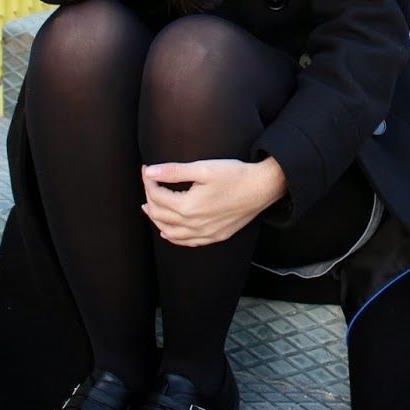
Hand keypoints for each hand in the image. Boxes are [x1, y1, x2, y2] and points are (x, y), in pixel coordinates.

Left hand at [140, 156, 287, 246]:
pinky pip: (187, 242)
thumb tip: (150, 171)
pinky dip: (173, 237)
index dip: (149, 181)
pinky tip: (168, 232)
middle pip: (160, 214)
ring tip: (149, 207)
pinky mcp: (214, 236)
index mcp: (188, 206)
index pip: (157, 195)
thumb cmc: (234, 175)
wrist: (261, 188)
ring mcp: (204, 233)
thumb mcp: (203, 168)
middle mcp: (193, 224)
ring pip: (170, 232)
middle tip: (149, 183)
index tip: (147, 170)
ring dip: (156, 220)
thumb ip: (174, 171)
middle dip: (150, 197)